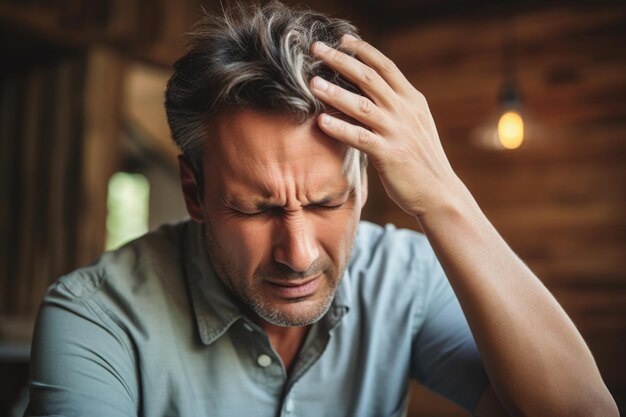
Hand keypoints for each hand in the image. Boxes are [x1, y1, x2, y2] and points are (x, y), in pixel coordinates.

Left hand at [310, 35, 464, 217]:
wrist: (439, 193)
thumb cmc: (421, 160)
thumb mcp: (414, 125)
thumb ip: (395, 107)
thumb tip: (368, 94)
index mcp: (412, 101)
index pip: (386, 67)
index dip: (363, 51)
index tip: (342, 41)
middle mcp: (405, 111)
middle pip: (370, 78)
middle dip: (341, 61)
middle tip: (317, 49)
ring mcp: (398, 132)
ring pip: (362, 106)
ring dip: (335, 93)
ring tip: (312, 83)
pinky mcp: (389, 155)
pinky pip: (360, 138)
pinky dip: (340, 128)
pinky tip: (320, 121)